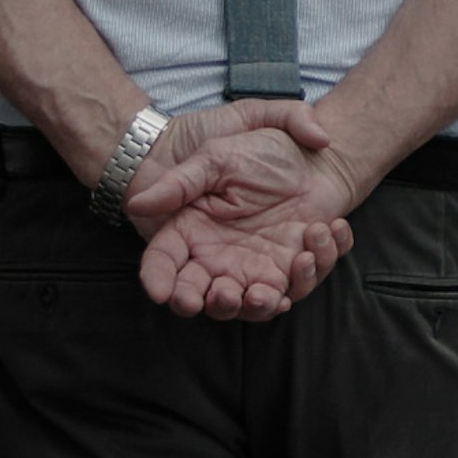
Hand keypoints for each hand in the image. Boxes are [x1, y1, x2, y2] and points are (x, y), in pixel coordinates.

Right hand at [130, 101, 352, 323]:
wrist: (314, 156)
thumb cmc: (260, 151)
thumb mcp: (215, 158)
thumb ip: (178, 183)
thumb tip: (136, 204)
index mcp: (191, 230)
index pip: (164, 263)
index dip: (158, 280)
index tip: (161, 292)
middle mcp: (218, 257)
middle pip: (204, 297)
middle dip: (213, 304)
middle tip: (225, 294)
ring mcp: (254, 269)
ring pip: (250, 306)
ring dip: (263, 303)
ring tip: (282, 278)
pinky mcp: (290, 271)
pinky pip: (298, 288)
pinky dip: (313, 269)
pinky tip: (320, 231)